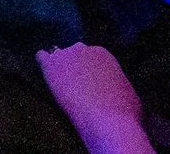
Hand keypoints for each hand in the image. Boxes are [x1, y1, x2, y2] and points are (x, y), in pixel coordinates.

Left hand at [37, 45, 151, 152]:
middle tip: (76, 85)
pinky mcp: (51, 65)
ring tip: (60, 82)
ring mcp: (66, 55)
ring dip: (59, 66)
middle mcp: (83, 49)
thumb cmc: (125, 111)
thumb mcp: (128, 91)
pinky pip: (41, 57)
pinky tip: (45, 73)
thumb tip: (116, 86)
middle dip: (75, 66)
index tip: (89, 82)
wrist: (108, 120)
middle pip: (74, 53)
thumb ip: (117, 81)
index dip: (89, 70)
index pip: (90, 55)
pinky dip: (42, 63)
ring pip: (57, 55)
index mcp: (103, 53)